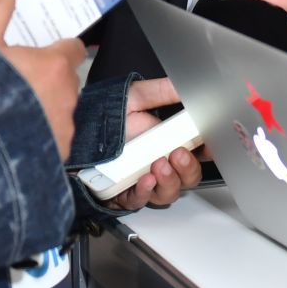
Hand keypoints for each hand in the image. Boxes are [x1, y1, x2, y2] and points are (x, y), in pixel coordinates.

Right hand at [0, 0, 84, 159]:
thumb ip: (1, 2)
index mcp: (54, 65)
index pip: (73, 49)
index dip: (56, 49)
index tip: (38, 52)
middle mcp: (66, 97)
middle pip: (65, 81)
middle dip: (45, 80)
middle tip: (14, 83)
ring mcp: (62, 129)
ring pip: (59, 112)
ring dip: (42, 109)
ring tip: (8, 112)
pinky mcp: (55, 156)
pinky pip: (52, 140)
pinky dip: (37, 137)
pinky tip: (11, 136)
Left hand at [107, 77, 207, 212]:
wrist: (77, 129)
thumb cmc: (106, 115)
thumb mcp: (136, 97)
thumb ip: (162, 91)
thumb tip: (186, 86)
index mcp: (168, 141)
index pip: (198, 153)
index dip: (207, 152)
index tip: (209, 146)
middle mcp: (160, 163)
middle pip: (188, 178)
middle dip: (188, 168)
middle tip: (178, 154)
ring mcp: (144, 180)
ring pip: (169, 193)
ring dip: (169, 181)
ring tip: (159, 165)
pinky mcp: (125, 194)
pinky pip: (140, 201)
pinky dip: (144, 192)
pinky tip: (144, 180)